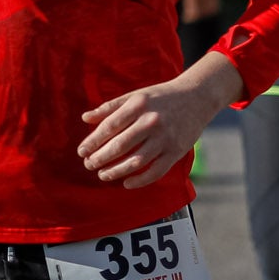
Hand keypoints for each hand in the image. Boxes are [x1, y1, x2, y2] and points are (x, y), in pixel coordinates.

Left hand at [78, 57, 241, 185]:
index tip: (81, 151)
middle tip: (89, 165)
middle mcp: (151, 121)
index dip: (92, 141)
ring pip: (136, 161)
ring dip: (116, 171)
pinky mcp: (176, 151)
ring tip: (103, 175)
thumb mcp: (135, 96)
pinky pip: (156, 171)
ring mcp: (165, 137)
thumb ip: (110, 107)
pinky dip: (140, 180)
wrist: (196, 97)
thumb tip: (85, 118)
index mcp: (138, 105)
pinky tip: (127, 183)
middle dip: (100, 158)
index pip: (109, 126)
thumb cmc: (161, 97)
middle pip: (120, 145)